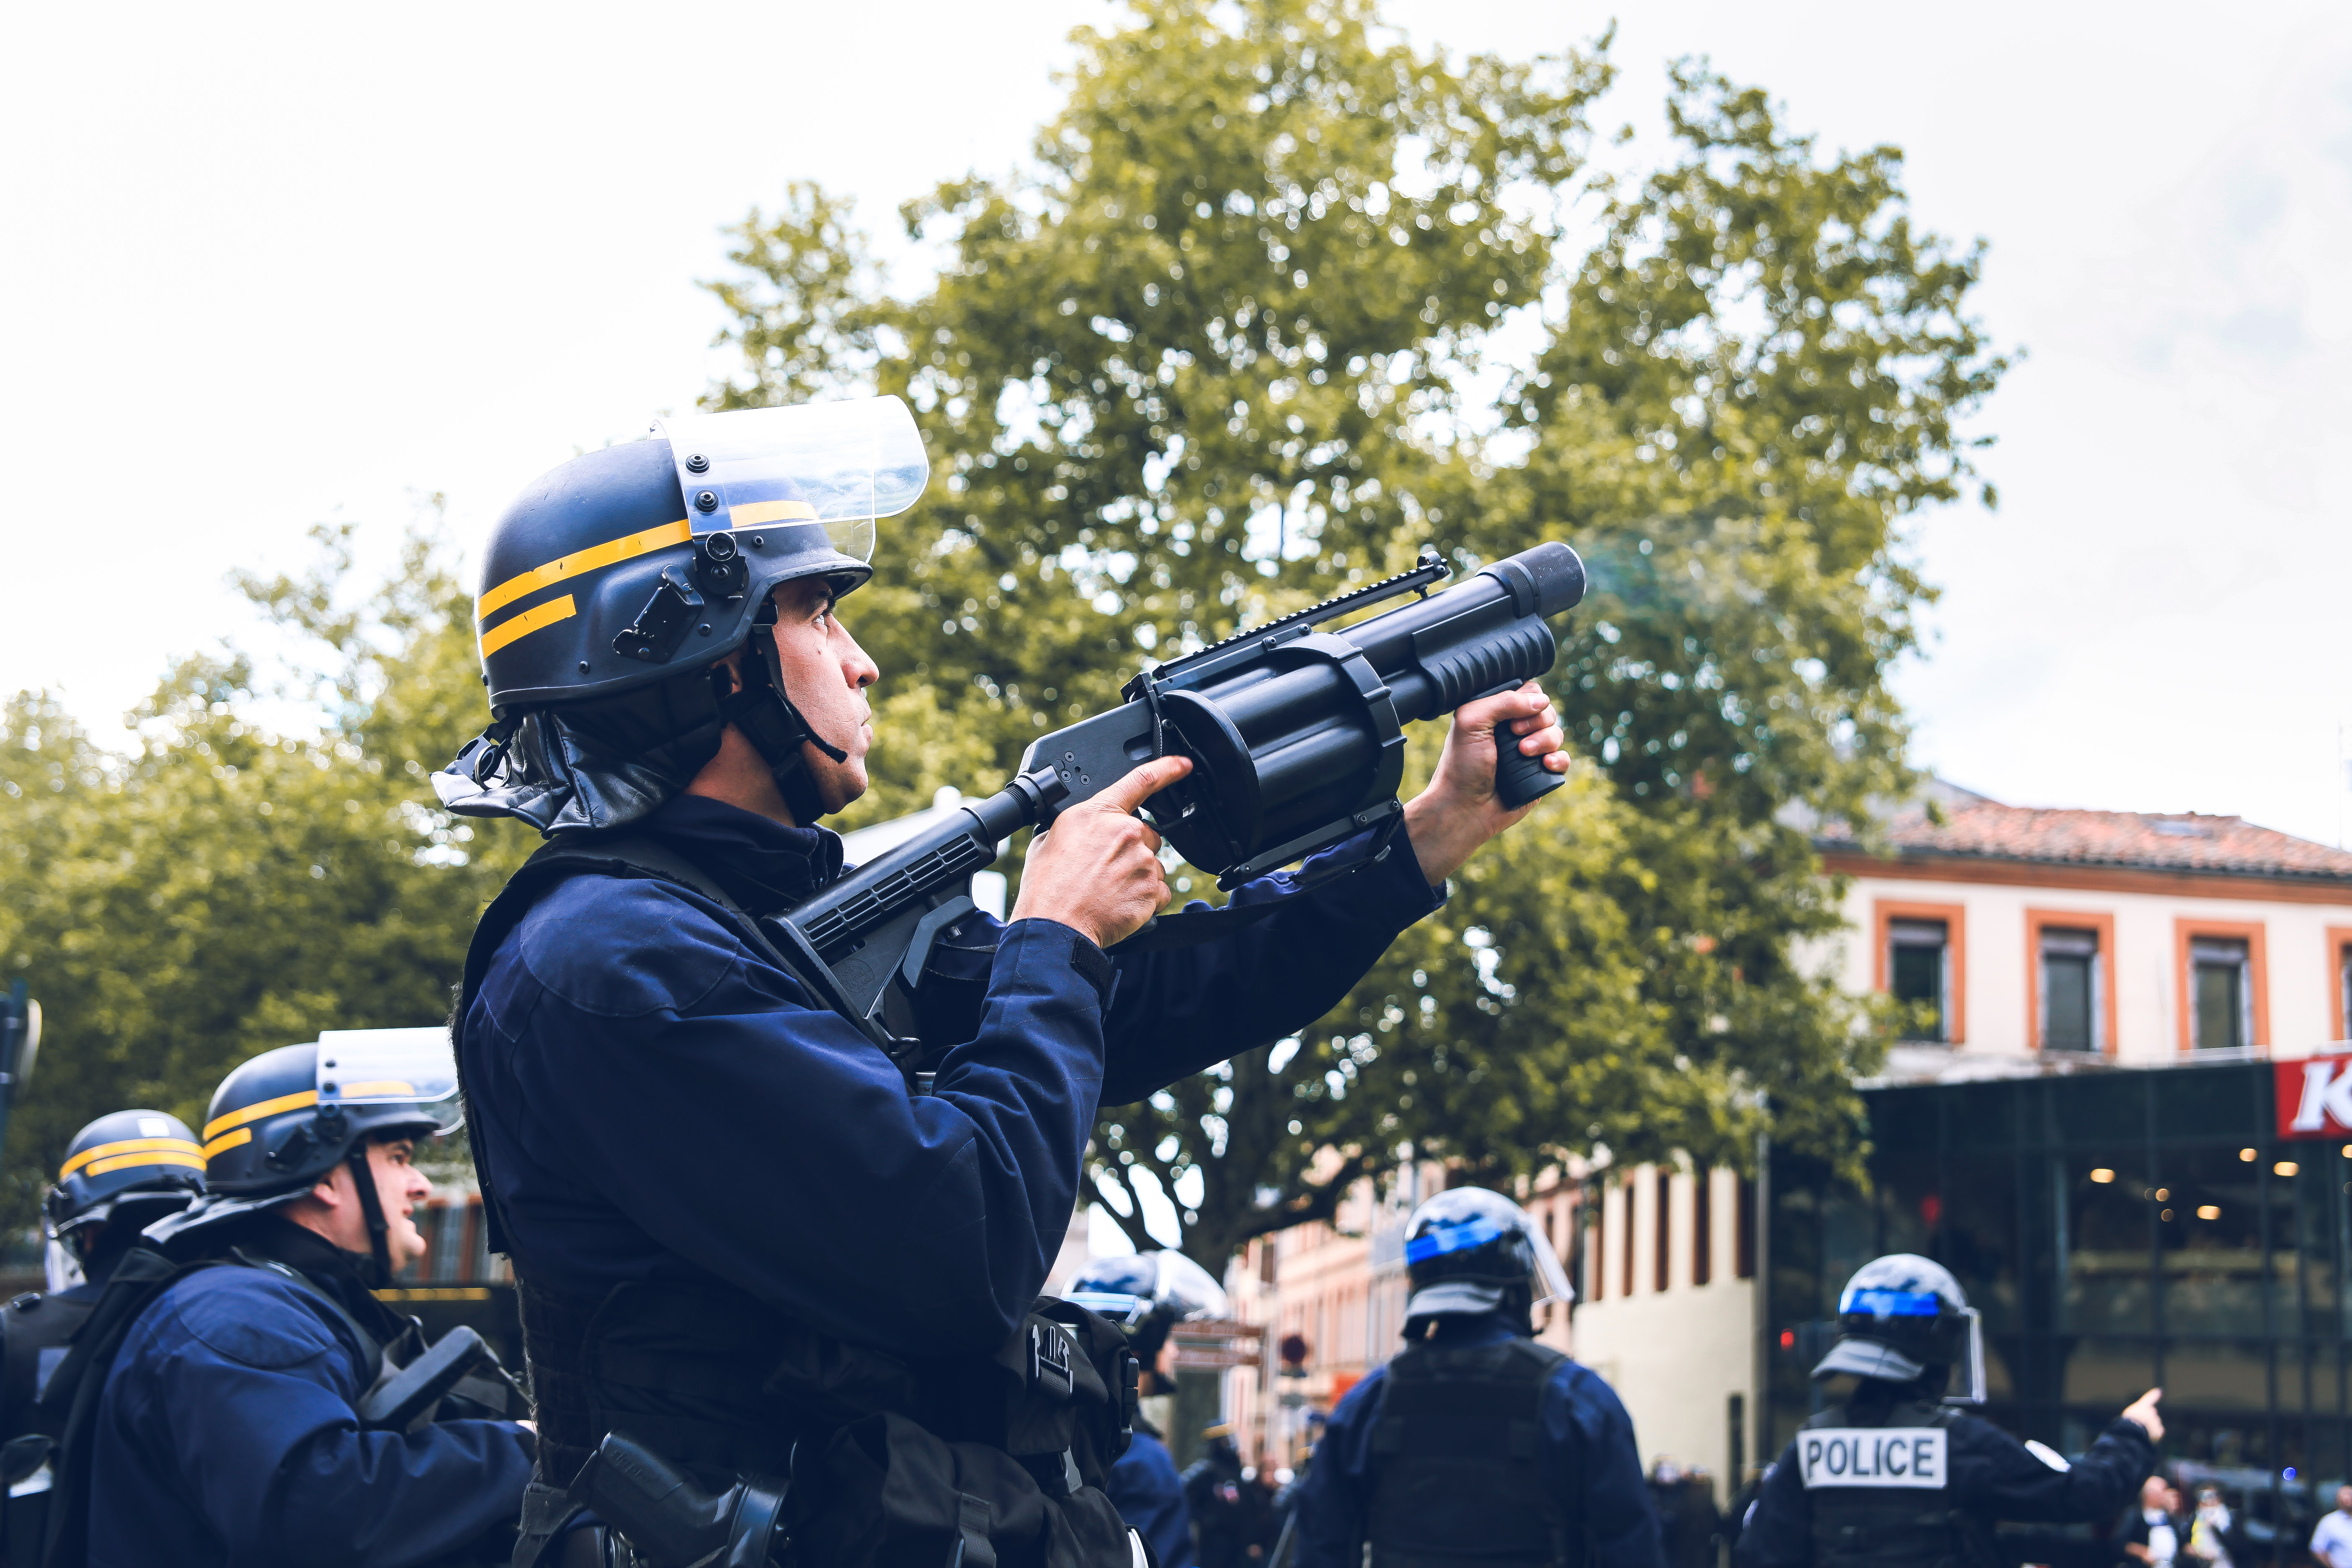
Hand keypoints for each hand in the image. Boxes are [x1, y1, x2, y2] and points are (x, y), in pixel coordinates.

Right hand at [1012, 756, 1192, 948]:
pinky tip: (1121, 904)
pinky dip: (1145, 899)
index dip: (1168, 769)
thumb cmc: (1047, 888)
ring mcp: (1143, 861)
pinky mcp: (1153, 890)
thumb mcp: (1048, 840)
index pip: (1141, 781)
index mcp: (1098, 813)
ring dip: (1138, 876)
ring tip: (1108, 891)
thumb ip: (1076, 826)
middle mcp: (1126, 832)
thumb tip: (1084, 830)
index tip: (1183, 765)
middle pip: (1147, 834)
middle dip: (1133, 849)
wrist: (1055, 926)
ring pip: (1153, 864)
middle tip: (1107, 870)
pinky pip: (1160, 892)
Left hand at [1400, 680, 1568, 885]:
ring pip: (1557, 733)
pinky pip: (1563, 758)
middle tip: (1515, 737)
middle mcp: (1515, 729)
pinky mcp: (1540, 773)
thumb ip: (1503, 701)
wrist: (1465, 807)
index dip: (1528, 700)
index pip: (1528, 692)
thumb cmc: (1462, 765)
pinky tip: (1545, 765)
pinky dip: (1558, 759)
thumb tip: (1541, 701)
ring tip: (1524, 754)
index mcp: (1497, 713)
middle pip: (1547, 711)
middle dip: (1537, 722)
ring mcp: (1530, 751)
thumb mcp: (1471, 720)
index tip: (1511, 719)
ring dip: (1545, 740)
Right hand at [2120, 1387, 2164, 1442]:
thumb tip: (2150, 1412)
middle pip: (2152, 1415)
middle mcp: (2151, 1412)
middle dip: (2148, 1419)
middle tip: (2139, 1424)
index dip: (2154, 1395)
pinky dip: (2155, 1435)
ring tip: (2141, 1431)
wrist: (2133, 1431)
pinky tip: (2148, 1436)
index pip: (2149, 1399)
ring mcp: (2156, 1422)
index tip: (2160, 1390)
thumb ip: (2139, 1414)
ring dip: (2150, 1428)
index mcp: (2142, 1406)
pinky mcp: (2159, 1431)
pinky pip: (2158, 1432)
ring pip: (2155, 1425)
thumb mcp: (2129, 1415)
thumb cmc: (2127, 1422)